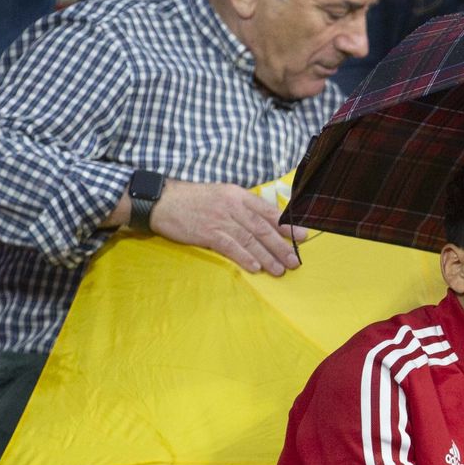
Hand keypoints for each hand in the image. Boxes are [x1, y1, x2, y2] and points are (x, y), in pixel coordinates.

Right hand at [149, 179, 304, 275]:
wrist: (162, 201)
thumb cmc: (193, 199)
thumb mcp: (222, 195)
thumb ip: (243, 207)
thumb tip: (265, 221)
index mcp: (238, 195)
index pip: (268, 211)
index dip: (286, 225)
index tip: (302, 237)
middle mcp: (232, 206)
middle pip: (262, 228)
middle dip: (281, 245)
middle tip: (295, 260)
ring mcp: (220, 219)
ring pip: (250, 240)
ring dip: (267, 256)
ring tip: (280, 269)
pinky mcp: (207, 232)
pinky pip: (230, 247)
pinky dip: (244, 258)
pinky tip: (256, 268)